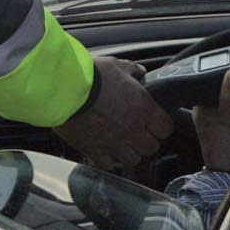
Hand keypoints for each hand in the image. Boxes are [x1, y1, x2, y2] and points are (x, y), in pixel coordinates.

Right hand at [55, 56, 173, 170]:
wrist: (63, 89)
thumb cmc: (91, 75)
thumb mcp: (117, 65)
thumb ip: (132, 71)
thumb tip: (139, 72)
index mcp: (143, 109)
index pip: (166, 128)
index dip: (161, 125)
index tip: (155, 121)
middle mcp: (132, 130)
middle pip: (151, 147)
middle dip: (147, 140)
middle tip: (139, 131)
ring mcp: (113, 143)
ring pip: (133, 160)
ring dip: (130, 152)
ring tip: (122, 142)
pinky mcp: (93, 151)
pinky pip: (108, 164)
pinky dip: (108, 159)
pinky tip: (104, 149)